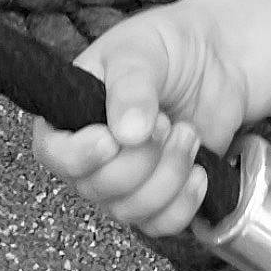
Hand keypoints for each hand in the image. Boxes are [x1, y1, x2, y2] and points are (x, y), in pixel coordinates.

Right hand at [31, 0, 251, 237]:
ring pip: (131, 211)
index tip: (111, 140)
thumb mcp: (142, 50)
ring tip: (188, 133)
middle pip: (96, 189)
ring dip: (168, 175)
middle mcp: (91, 156)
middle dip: (140, 160)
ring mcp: (125, 181)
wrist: (217, 58)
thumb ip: (131, 87)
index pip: (53, 153)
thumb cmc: (168, 46)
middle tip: (167, 122)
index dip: (80, 157)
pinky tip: (201, 170)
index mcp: (71, 115)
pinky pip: (162, 224)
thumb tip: (125, 133)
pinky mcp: (159, 196)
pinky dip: (184, 203)